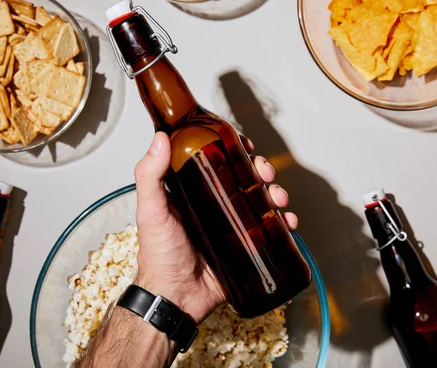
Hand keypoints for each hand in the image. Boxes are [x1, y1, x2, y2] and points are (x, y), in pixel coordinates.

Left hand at [134, 131, 297, 323]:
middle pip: (244, 178)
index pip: (216, 162)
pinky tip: (288, 221)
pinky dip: (283, 223)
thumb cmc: (159, 256)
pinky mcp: (245, 247)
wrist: (175, 298)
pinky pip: (269, 231)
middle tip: (264, 171)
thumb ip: (149, 175)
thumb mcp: (151, 211)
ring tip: (278, 197)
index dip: (233, 150)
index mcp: (192, 193)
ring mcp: (232, 226)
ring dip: (275, 193)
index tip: (243, 144)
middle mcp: (214, 206)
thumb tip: (159, 138)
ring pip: (260, 201)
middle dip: (260, 170)